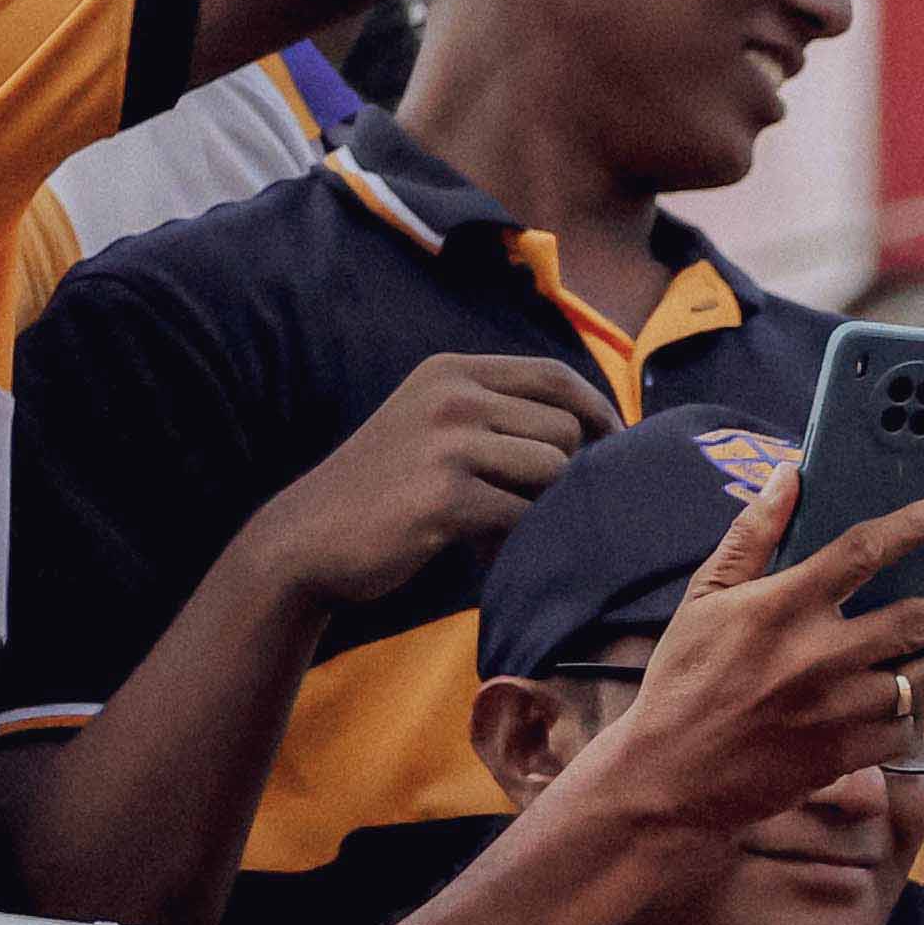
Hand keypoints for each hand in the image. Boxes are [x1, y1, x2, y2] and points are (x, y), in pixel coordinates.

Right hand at [244, 351, 610, 608]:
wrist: (306, 539)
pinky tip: (481, 551)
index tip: (617, 445)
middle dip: (560, 473)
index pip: (553, 375)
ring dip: (538, 508)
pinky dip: (515, 539)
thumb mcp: (429, 424)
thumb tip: (593, 431)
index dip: (597, 410)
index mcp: (450, 373)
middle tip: (523, 506)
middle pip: (563, 428)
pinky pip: (524, 515)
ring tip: (497, 527)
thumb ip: (493, 413)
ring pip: (552, 471)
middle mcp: (451, 398)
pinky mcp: (445, 498)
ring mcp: (447, 445)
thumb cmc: (381, 490)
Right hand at [581, 467, 923, 841]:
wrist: (671, 775)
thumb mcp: (703, 599)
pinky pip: (908, 727)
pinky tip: (898, 705)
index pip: (866, 549)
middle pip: (921, 617)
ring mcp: (840, 708)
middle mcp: (820, 655)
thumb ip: (751, 536)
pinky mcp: (848, 753)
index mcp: (783, 607)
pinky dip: (911, 713)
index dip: (917, 523)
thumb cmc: (683, 680)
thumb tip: (789, 477)